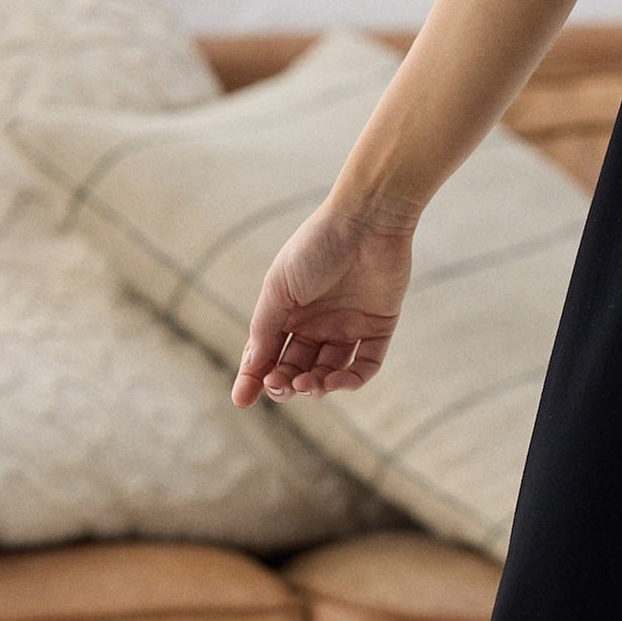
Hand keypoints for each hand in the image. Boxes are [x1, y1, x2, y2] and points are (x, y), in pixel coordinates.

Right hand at [230, 199, 413, 407]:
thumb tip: (249, 371)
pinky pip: (366, 365)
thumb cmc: (315, 248)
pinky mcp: (379, 328)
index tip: (242, 400)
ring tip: (306, 385)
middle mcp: (317, 323)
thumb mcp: (278, 289)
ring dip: (315, 386)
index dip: (254, 378)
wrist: (366, 220)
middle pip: (297, 368)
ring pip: (329, 372)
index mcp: (288, 312)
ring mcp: (348, 327)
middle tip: (280, 386)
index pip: (268, 355)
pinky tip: (334, 381)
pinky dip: (350, 381)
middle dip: (285, 384)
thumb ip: (264, 331)